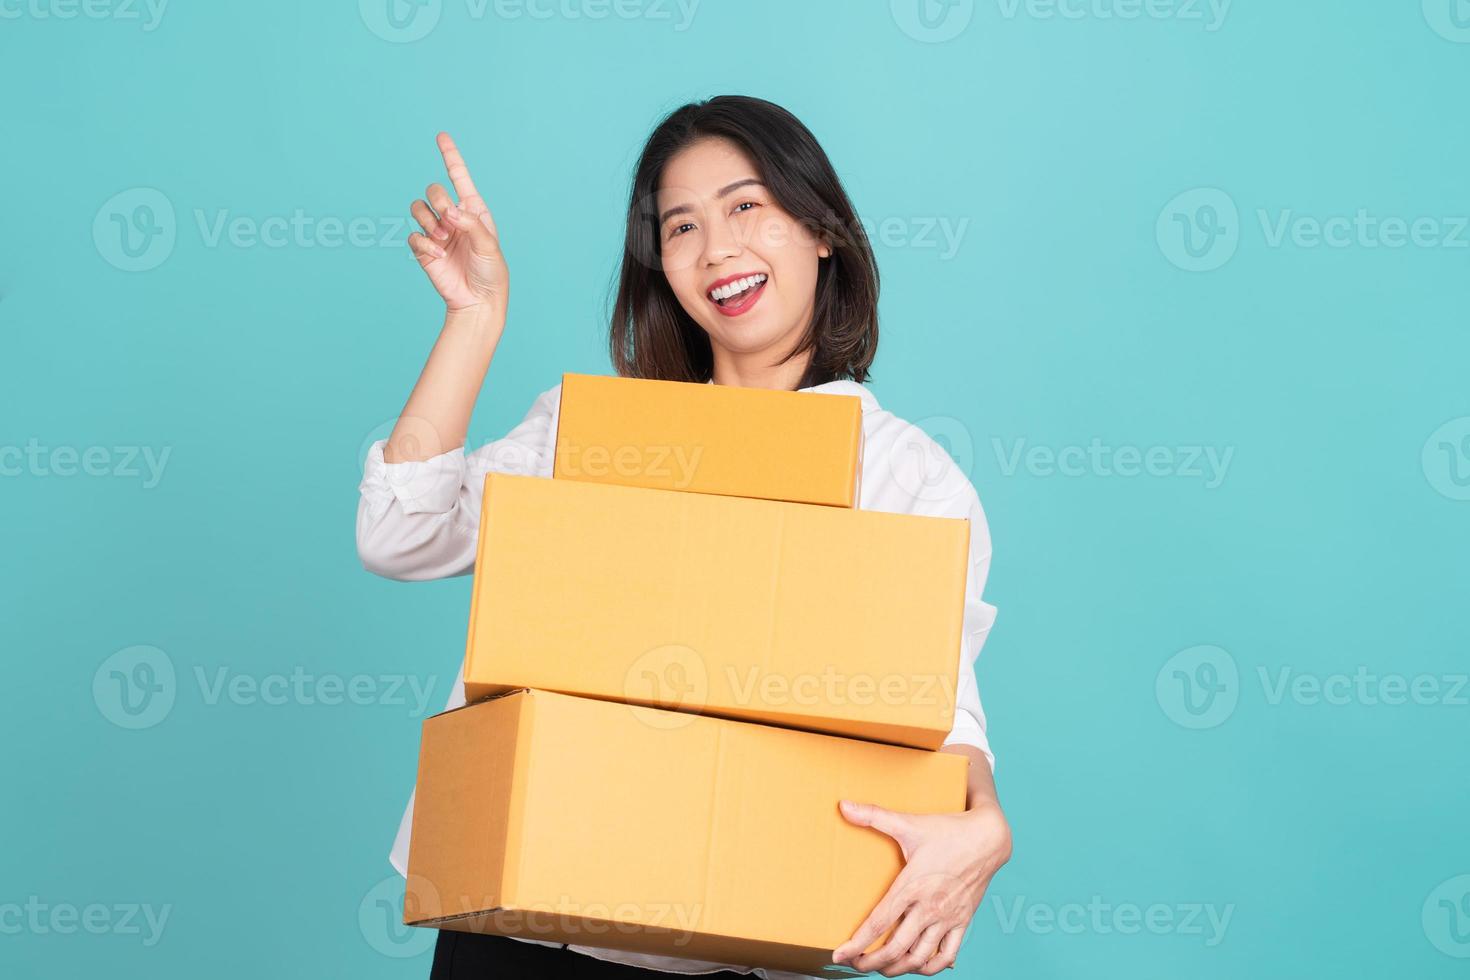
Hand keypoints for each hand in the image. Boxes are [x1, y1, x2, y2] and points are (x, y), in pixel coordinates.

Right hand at [407, 132, 508, 313]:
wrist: (477, 300)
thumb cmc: (490, 273)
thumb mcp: (489, 245)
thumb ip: (470, 224)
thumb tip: (449, 212)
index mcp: (473, 210)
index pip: (458, 176)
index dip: (449, 155)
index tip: (441, 135)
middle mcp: (453, 216)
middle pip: (433, 190)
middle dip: (438, 202)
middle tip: (450, 223)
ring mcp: (437, 232)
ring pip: (418, 208)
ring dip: (428, 222)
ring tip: (443, 240)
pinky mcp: (424, 249)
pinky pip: (414, 235)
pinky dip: (424, 244)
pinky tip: (437, 256)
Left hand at [831, 799, 1011, 975]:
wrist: (988, 838)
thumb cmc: (948, 831)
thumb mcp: (909, 823)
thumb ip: (874, 816)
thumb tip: (843, 806)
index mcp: (912, 886)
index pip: (879, 923)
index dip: (857, 943)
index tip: (839, 955)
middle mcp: (929, 907)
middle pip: (897, 947)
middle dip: (872, 962)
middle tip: (855, 966)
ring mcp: (948, 917)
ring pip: (921, 957)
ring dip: (898, 968)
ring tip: (882, 968)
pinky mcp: (963, 922)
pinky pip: (947, 954)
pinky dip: (931, 967)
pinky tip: (918, 966)